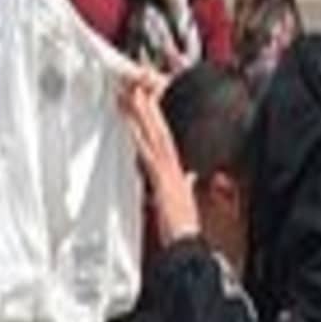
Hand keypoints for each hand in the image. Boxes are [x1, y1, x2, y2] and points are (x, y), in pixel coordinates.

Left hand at [119, 77, 199, 245]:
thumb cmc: (183, 227)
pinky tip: (129, 123)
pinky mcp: (161, 179)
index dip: (154, 109)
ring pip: (152, 132)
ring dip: (141, 110)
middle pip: (157, 124)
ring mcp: (166, 169)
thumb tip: (191, 176)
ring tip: (128, 90)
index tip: (144, 91)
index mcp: (176, 167)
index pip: (163, 131)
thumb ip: (188, 183)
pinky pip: (147, 152)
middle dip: (146, 100)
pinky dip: (139, 136)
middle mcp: (172, 163)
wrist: (188, 244)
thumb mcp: (186, 199)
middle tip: (134, 77)